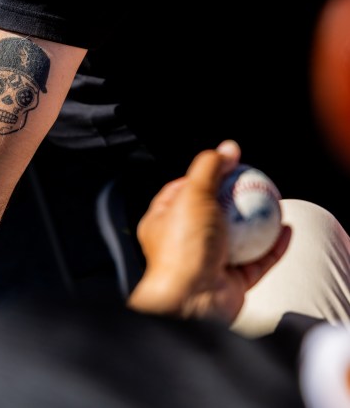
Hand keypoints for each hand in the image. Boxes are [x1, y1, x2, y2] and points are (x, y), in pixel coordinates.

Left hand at [127, 140, 291, 323]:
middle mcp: (183, 243)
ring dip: (257, 222)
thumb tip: (227, 148)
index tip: (227, 165)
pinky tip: (285, 229)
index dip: (203, 176)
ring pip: (237, 238)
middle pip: (213, 213)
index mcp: (162, 223)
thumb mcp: (191, 194)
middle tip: (255, 183)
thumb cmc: (183, 247)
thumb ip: (209, 167)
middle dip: (235, 198)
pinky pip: (256, 261)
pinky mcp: (230, 282)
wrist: (192, 300)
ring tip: (274, 202)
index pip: (181, 192)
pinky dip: (272, 246)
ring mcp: (208, 263)